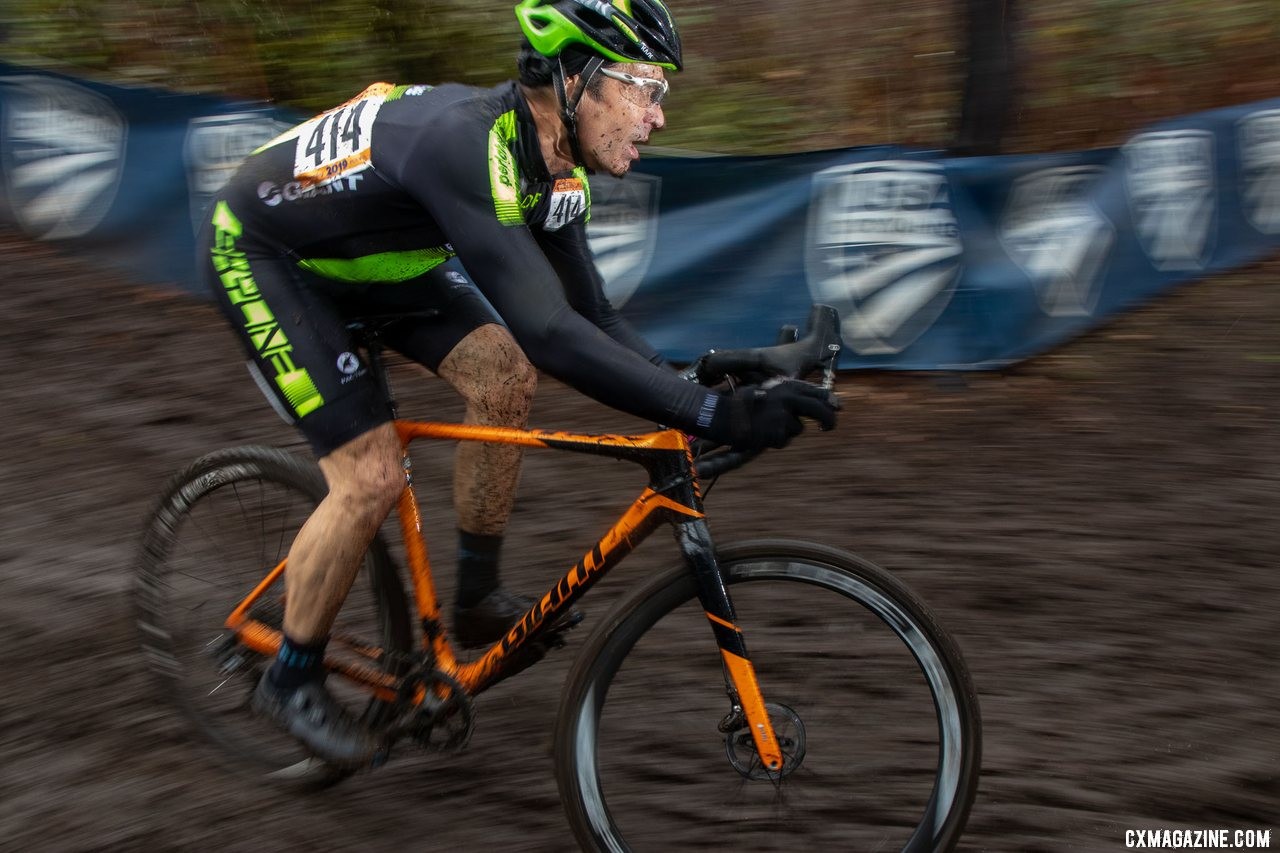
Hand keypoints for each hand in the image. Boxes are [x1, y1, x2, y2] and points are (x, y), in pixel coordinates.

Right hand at [709, 380, 837, 450]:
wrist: (723, 415)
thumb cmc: (742, 402)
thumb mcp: (766, 390)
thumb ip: (786, 394)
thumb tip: (807, 403)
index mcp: (787, 386)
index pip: (818, 392)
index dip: (830, 400)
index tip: (837, 407)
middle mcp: (789, 399)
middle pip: (819, 411)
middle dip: (828, 420)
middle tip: (828, 427)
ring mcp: (784, 417)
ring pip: (797, 429)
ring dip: (787, 430)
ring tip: (767, 426)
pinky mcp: (777, 433)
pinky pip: (783, 440)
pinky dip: (775, 439)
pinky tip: (761, 433)